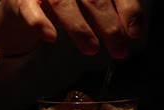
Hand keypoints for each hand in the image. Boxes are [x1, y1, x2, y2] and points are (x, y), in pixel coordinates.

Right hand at [0, 0, 149, 58]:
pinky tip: (50, 36)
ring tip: (92, 50)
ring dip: (80, 29)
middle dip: (109, 27)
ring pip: (64, 4)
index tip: (135, 34)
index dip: (128, 10)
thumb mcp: (90, 1)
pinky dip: (39, 22)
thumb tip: (132, 32)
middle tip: (119, 51)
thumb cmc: (66, 0)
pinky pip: (29, 8)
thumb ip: (111, 10)